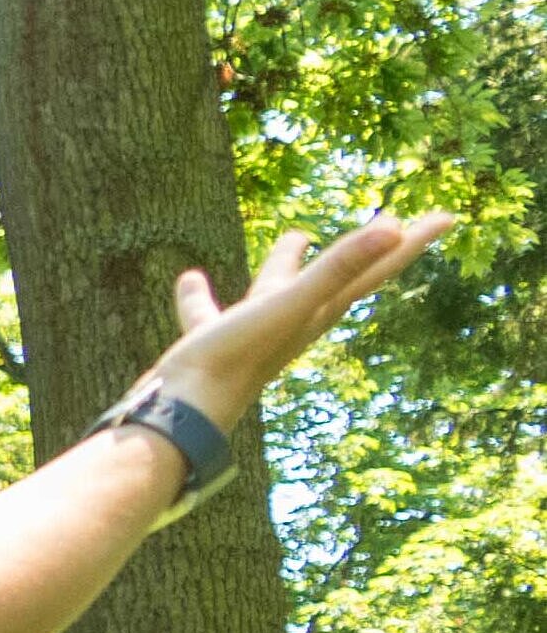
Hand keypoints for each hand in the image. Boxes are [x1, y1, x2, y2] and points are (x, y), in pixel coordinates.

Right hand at [136, 214, 451, 430]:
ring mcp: (255, 332)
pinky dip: (204, 294)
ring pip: (279, 289)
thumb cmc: (236, 359)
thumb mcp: (290, 305)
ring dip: (289, 263)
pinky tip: (191, 279)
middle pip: (340, 278)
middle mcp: (294, 320)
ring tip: (298, 237)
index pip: (376, 269)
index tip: (448, 218)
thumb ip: (339, 267)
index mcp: (318, 310)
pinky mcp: (214, 341)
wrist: (183, 414)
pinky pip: (212, 310)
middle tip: (392, 224)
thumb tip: (394, 228)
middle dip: (364, 250)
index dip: (411, 242)